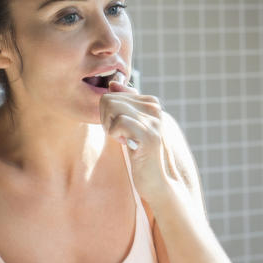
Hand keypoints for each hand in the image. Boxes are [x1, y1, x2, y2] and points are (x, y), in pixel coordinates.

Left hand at [100, 80, 180, 203]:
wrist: (156, 180)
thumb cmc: (141, 153)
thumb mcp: (132, 124)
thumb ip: (125, 103)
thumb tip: (113, 83)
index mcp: (150, 102)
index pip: (112, 94)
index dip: (108, 114)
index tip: (121, 129)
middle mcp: (154, 107)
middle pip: (109, 99)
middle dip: (106, 120)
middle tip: (120, 136)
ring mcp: (153, 120)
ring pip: (112, 107)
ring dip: (110, 127)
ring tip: (124, 139)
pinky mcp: (149, 135)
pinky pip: (119, 122)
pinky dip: (115, 134)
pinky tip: (127, 144)